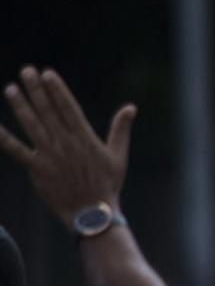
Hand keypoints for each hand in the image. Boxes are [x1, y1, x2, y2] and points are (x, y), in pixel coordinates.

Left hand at [0, 68, 134, 224]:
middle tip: (26, 71)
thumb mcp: (119, 155)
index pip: (68, 107)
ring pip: (32, 125)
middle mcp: (66, 143)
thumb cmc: (108, 185)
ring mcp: (50, 155)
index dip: (57, 90)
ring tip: (11, 89)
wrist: (93, 214)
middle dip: (36, 89)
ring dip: (20, 106)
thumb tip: (131, 107)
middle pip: (48, 110)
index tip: (48, 73)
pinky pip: (16, 150)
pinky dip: (4, 138)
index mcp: (85, 138)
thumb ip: (121, 129)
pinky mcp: (37, 169)